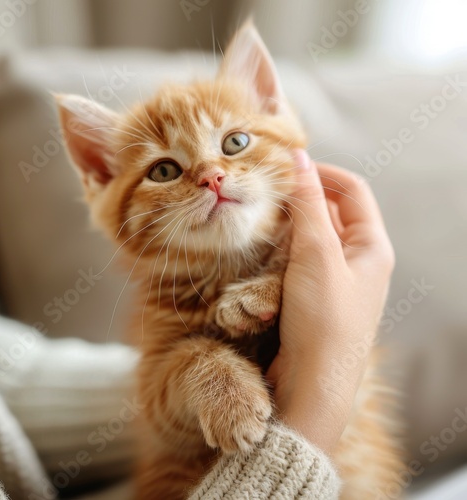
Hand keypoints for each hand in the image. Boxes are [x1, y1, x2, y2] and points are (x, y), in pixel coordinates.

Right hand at [266, 150, 394, 453]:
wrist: (312, 385)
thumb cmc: (322, 322)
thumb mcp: (316, 256)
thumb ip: (307, 205)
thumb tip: (299, 158)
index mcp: (372, 247)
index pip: (351, 191)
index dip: (322, 173)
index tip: (287, 168)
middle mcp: (359, 261)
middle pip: (332, 213)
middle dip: (303, 200)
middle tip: (268, 195)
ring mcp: (338, 280)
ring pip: (314, 238)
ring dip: (291, 227)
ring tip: (264, 225)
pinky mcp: (318, 297)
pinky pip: (302, 262)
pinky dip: (285, 252)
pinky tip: (266, 255)